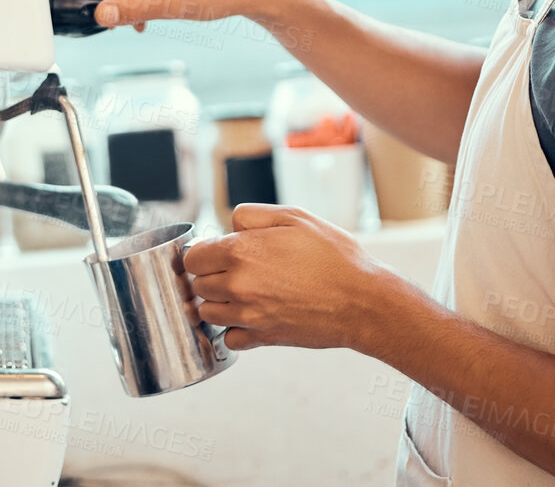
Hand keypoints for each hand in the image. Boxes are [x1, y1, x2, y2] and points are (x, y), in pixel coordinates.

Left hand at [183, 204, 398, 351]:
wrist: (362, 301)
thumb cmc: (334, 256)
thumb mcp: (295, 217)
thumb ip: (252, 215)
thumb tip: (229, 225)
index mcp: (241, 251)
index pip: (192, 257)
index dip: (203, 251)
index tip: (216, 251)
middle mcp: (238, 285)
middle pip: (197, 284)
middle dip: (210, 275)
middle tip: (234, 269)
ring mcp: (249, 316)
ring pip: (208, 313)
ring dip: (218, 302)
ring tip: (243, 291)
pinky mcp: (262, 338)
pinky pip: (229, 339)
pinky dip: (234, 330)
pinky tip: (251, 316)